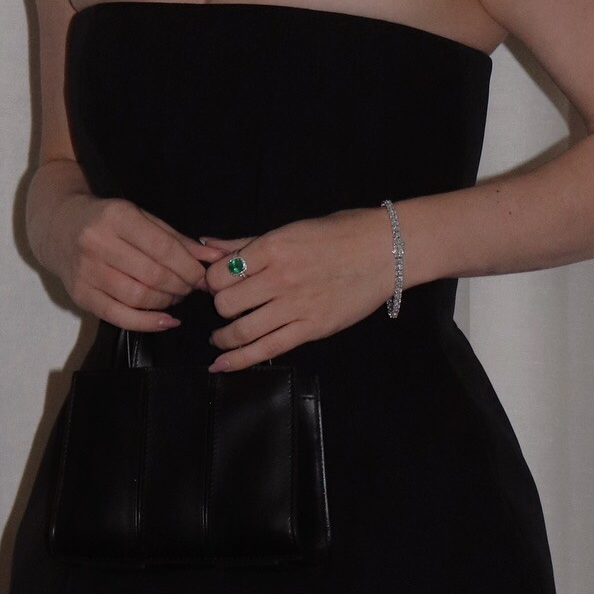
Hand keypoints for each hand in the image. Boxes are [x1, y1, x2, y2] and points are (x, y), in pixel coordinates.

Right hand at [48, 191, 228, 328]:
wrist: (57, 225)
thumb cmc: (107, 219)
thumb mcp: (141, 217)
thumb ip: (177, 239)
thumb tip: (215, 258)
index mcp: (116, 217)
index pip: (163, 249)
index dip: (189, 267)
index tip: (204, 276)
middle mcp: (97, 244)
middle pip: (152, 276)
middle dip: (181, 286)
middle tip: (192, 288)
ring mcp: (85, 271)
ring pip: (138, 297)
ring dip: (167, 303)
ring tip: (176, 297)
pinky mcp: (80, 295)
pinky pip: (119, 316)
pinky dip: (148, 323)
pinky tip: (166, 320)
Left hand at [199, 206, 396, 369]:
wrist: (386, 250)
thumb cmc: (341, 232)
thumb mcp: (289, 229)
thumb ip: (245, 242)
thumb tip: (206, 246)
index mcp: (272, 248)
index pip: (220, 273)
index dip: (213, 281)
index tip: (219, 284)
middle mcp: (280, 278)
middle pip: (225, 303)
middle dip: (219, 307)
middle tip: (226, 307)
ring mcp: (296, 306)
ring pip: (240, 330)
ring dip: (223, 337)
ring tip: (220, 338)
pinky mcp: (312, 328)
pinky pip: (267, 349)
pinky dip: (238, 360)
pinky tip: (221, 364)